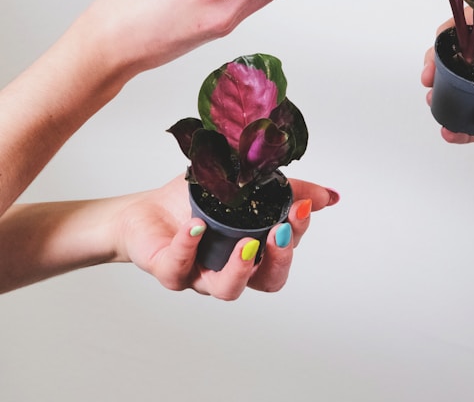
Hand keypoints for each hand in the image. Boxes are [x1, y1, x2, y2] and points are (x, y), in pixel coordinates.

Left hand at [116, 176, 339, 298]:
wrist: (144, 212)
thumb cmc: (194, 203)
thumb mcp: (243, 185)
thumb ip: (285, 190)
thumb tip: (329, 196)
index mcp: (252, 250)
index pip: (284, 251)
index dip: (297, 233)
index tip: (302, 207)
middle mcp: (231, 268)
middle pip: (266, 280)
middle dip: (280, 259)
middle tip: (281, 233)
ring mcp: (201, 273)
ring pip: (227, 288)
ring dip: (241, 268)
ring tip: (245, 244)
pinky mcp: (169, 269)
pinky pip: (180, 267)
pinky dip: (190, 245)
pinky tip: (196, 226)